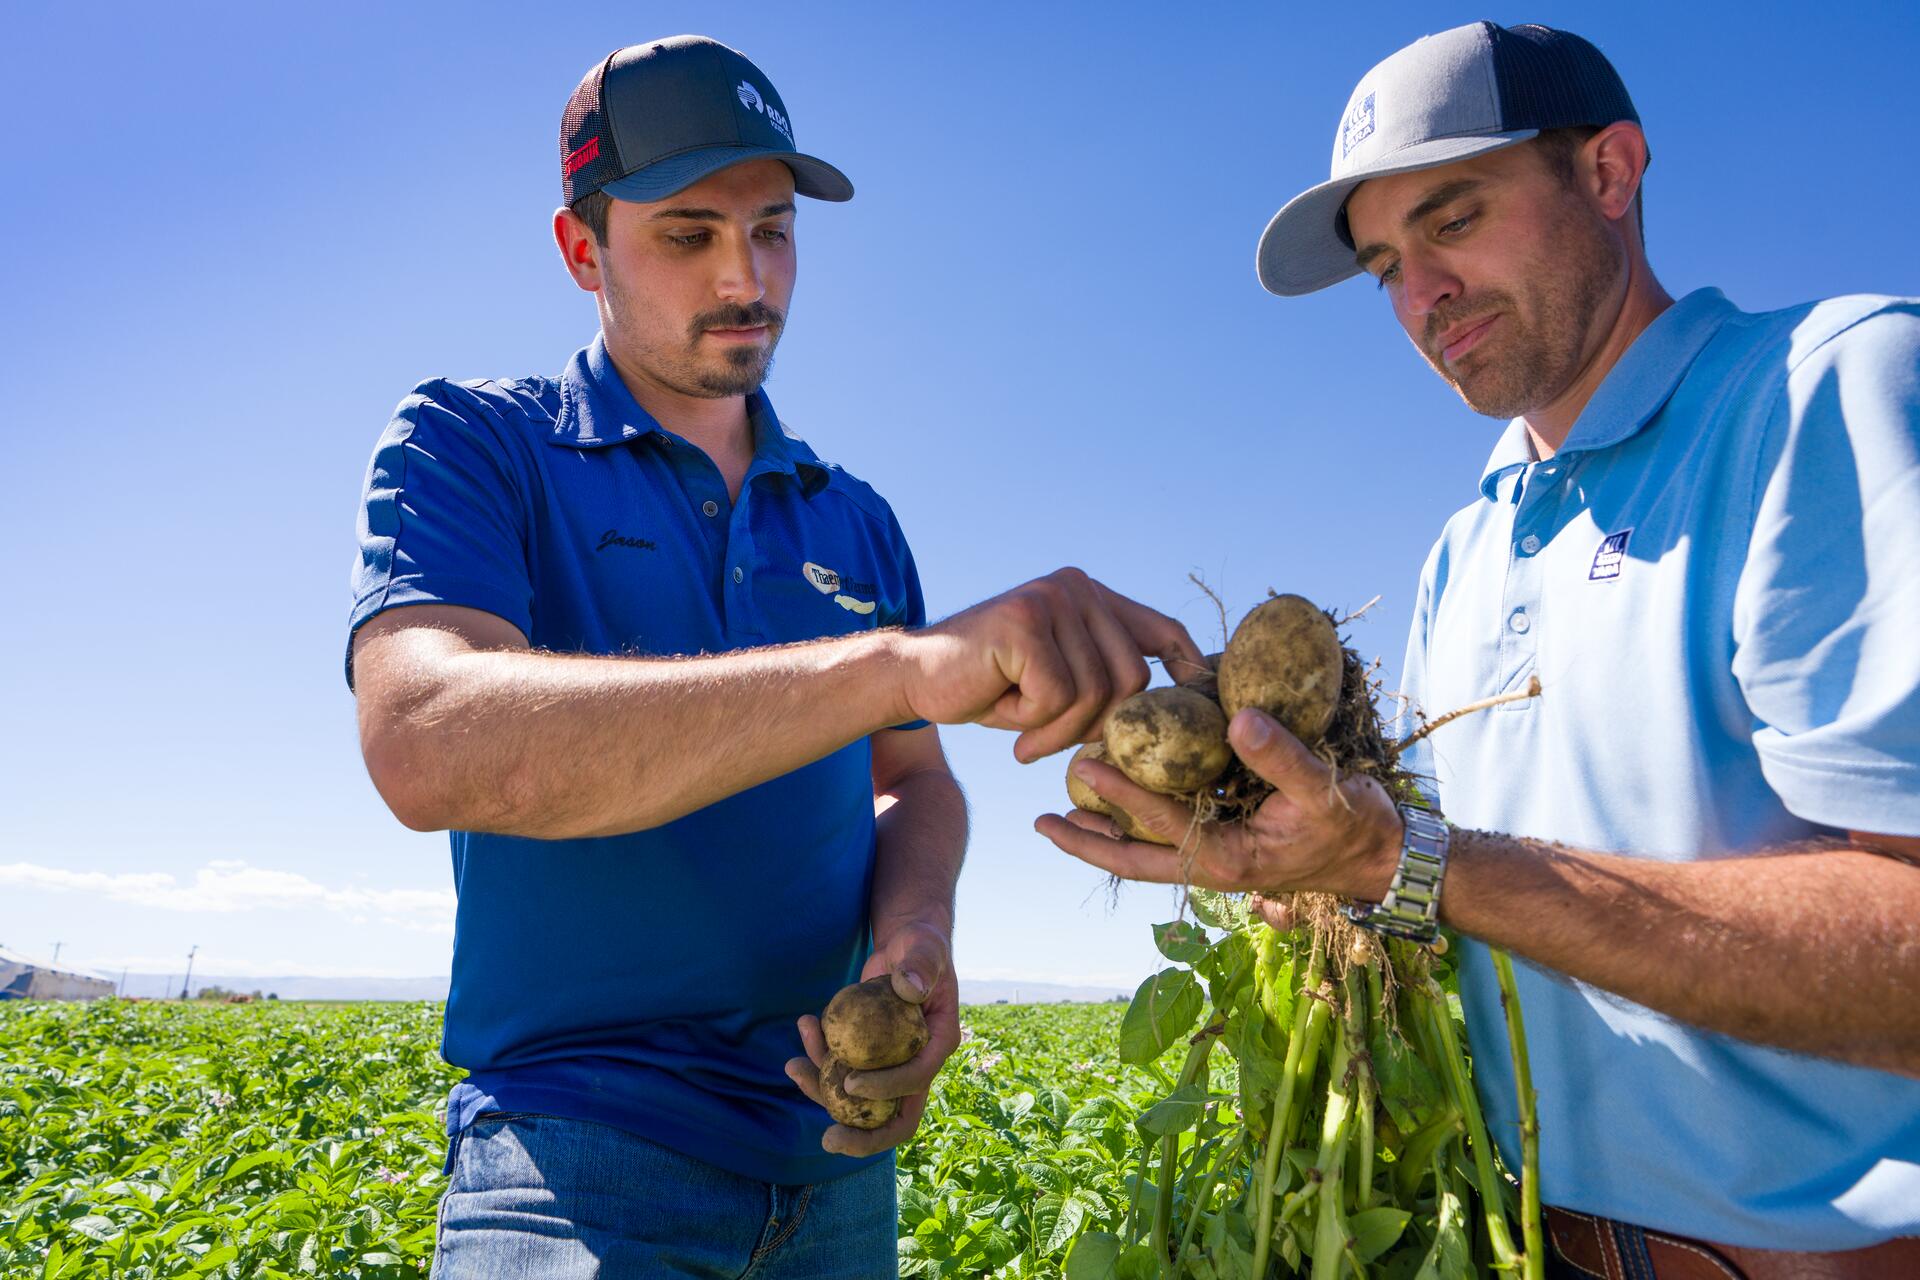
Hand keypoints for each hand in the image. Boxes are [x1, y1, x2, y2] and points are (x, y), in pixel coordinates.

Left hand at [784, 921, 960, 1156]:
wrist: (905, 945)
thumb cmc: (920, 943)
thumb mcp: (923, 948)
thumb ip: (921, 965)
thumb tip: (911, 988)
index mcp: (938, 1043)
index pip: (916, 1080)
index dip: (886, 1090)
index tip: (850, 1081)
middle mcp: (917, 1062)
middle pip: (895, 1116)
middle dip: (863, 1138)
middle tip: (827, 1141)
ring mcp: (891, 1063)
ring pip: (859, 1099)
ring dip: (823, 1091)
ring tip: (791, 1066)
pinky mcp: (868, 1055)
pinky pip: (841, 1070)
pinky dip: (817, 1057)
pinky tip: (803, 1028)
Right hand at [898, 569, 1205, 762]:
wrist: (913, 678)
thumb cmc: (988, 687)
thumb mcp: (1058, 683)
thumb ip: (1103, 681)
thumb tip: (1170, 712)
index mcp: (1091, 596)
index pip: (1162, 631)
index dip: (1188, 670)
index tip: (1197, 708)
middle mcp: (1077, 587)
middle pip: (1132, 678)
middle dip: (1096, 724)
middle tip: (1049, 738)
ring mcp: (1053, 599)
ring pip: (1095, 693)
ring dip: (1059, 729)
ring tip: (1022, 726)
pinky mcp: (1027, 622)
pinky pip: (1058, 696)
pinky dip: (1032, 722)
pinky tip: (1000, 707)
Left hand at [1034, 706, 1404, 901]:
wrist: (1383, 855)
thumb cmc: (1356, 825)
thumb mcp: (1322, 789)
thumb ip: (1280, 755)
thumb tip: (1236, 718)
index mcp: (1228, 859)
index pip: (1160, 824)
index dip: (1120, 794)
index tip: (1083, 763)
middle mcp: (1213, 863)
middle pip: (1135, 858)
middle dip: (1088, 842)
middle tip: (1041, 821)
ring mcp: (1217, 856)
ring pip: (1147, 850)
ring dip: (1106, 834)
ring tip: (1062, 812)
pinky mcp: (1225, 842)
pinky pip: (1170, 834)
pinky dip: (1140, 819)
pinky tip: (1121, 794)